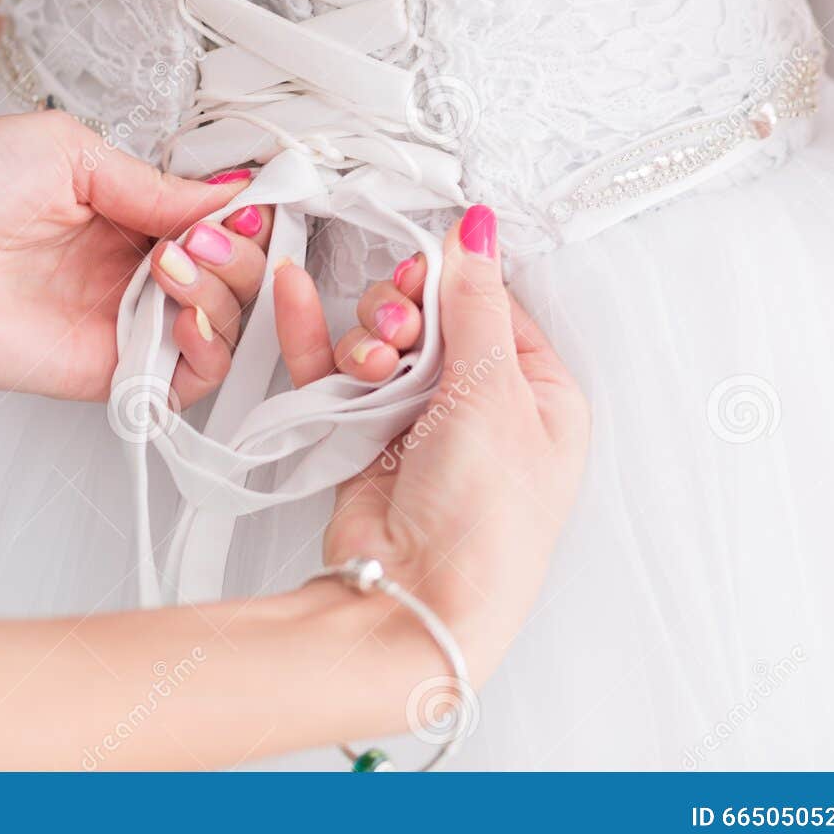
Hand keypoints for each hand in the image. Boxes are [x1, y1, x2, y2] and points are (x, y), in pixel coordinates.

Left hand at [0, 111, 261, 400]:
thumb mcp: (70, 154)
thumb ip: (156, 186)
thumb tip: (229, 199)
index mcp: (122, 212)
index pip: (215, 224)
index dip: (245, 220)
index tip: (252, 209)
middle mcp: (127, 269)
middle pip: (231, 278)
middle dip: (238, 258)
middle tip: (203, 242)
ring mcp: (117, 322)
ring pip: (219, 329)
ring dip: (223, 299)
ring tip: (177, 271)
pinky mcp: (103, 373)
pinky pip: (182, 382)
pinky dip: (205, 355)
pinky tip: (182, 321)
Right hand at [274, 206, 589, 679]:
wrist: (420, 600)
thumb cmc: (486, 521)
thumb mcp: (494, 391)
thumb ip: (476, 303)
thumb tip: (478, 233)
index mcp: (539, 393)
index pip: (494, 306)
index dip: (455, 281)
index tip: (427, 270)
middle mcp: (483, 408)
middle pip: (433, 319)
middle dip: (405, 312)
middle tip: (401, 331)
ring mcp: (423, 425)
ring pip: (383, 343)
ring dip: (367, 338)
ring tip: (371, 365)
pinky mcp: (368, 441)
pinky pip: (338, 375)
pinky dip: (315, 338)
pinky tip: (294, 297)